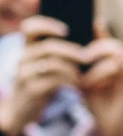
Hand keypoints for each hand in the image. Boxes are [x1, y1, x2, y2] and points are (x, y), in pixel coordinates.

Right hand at [1, 16, 80, 135]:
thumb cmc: (41, 83)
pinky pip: (55, 81)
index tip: (66, 30)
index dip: (47, 25)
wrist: (22, 110)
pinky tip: (79, 85)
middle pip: (49, 47)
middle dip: (72, 51)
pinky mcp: (31, 89)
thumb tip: (87, 34)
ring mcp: (25, 74)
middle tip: (88, 57)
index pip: (29, 27)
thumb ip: (57, 53)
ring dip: (74, 68)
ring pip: (54, 64)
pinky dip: (70, 81)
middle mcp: (23, 58)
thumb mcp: (44, 66)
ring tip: (84, 74)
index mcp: (27, 48)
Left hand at [74, 37, 122, 135]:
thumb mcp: (87, 80)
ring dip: (97, 61)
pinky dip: (99, 74)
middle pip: (116, 46)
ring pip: (118, 56)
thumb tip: (65, 49)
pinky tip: (87, 83)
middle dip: (96, 48)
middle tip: (80, 56)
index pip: (111, 41)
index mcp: (117, 64)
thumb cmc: (99, 103)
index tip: (87, 26)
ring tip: (83, 71)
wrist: (113, 127)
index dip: (100, 32)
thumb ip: (81, 65)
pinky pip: (117, 72)